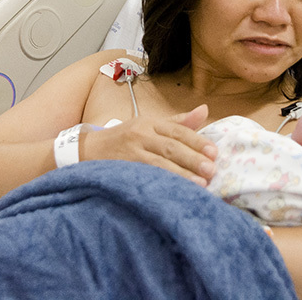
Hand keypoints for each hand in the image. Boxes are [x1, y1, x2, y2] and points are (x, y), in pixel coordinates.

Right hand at [79, 104, 217, 185]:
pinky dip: (160, 184)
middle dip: (192, 159)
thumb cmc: (125, 138)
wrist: (87, 150)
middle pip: (170, 147)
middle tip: (212, 170)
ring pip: (159, 164)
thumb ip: (178, 122)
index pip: (177, 130)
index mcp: (150, 123)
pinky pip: (144, 177)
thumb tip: (204, 110)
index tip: (214, 152)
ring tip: (200, 184)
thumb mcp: (149, 125)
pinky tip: (174, 192)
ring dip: (181, 174)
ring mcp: (130, 154)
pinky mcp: (122, 171)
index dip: (197, 141)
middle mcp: (141, 136)